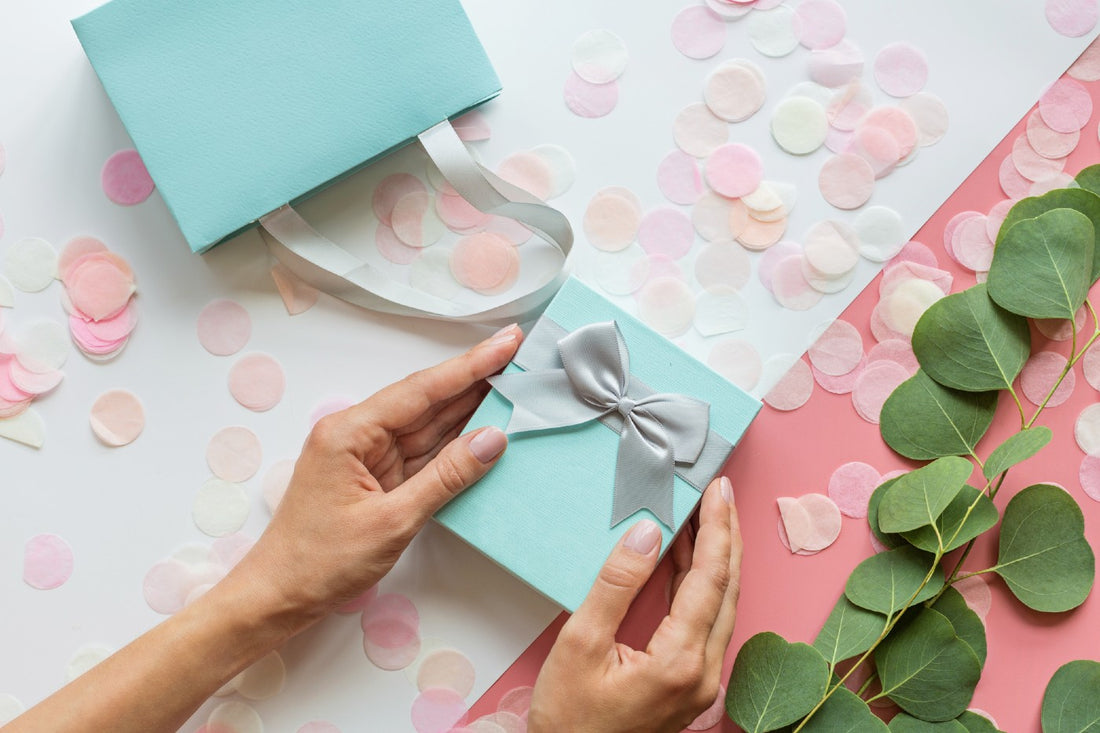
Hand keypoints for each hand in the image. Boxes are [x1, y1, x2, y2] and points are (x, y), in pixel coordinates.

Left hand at [234, 323, 521, 623]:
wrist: (279, 597)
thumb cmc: (321, 562)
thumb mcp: (392, 521)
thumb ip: (446, 477)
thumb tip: (494, 439)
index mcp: (350, 432)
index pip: (421, 390)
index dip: (470, 365)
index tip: (507, 342)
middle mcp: (358, 434)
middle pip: (427, 400)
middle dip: (475, 380)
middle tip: (521, 357)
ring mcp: (367, 455)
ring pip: (428, 425)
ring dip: (470, 409)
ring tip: (514, 386)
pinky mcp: (376, 477)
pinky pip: (423, 452)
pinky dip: (455, 444)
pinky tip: (485, 430)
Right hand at [528, 476, 741, 732]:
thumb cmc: (569, 718)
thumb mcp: (580, 644)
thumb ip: (616, 585)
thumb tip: (647, 534)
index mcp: (679, 662)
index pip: (709, 580)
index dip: (716, 529)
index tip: (718, 490)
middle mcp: (704, 674)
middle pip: (726, 590)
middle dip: (727, 536)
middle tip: (721, 492)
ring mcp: (703, 683)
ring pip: (722, 606)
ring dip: (717, 559)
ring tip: (709, 516)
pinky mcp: (693, 685)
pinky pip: (708, 623)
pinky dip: (703, 586)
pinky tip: (690, 561)